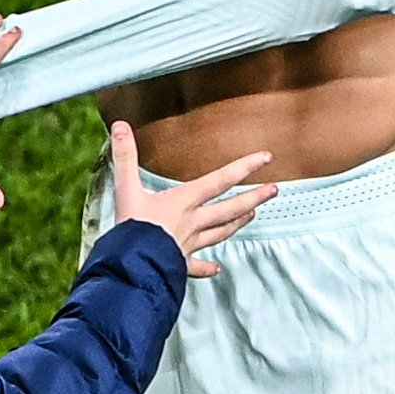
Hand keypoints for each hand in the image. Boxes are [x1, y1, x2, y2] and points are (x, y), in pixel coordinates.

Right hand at [109, 121, 275, 276]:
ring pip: (220, 232)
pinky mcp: (179, 264)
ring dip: (237, 223)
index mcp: (184, 201)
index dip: (244, 167)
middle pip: (230, 208)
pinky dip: (207, 267)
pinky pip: (197, 266)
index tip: (267, 158)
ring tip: (252, 215)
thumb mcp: (126, 188)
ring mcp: (189, 244)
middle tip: (274, 190)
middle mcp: (192, 222)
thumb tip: (120, 125)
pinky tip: (216, 268)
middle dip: (253, 198)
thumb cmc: (132, 227)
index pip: (220, 180)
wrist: (131, 266)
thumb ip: (125, 156)